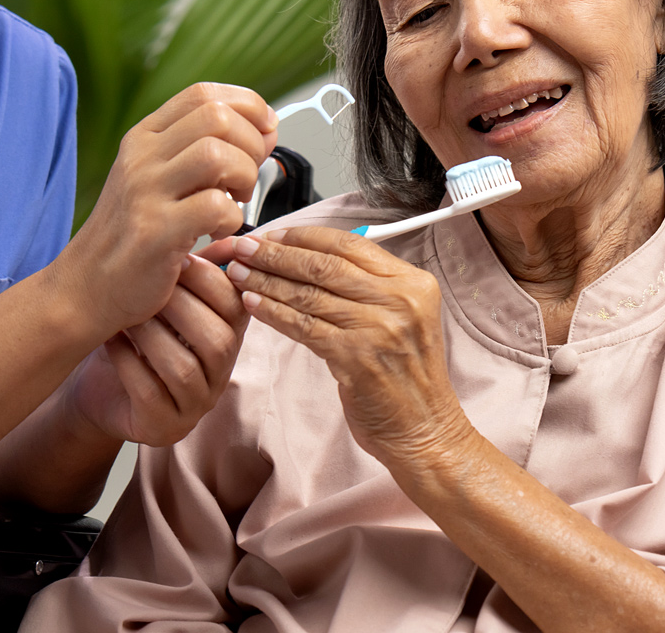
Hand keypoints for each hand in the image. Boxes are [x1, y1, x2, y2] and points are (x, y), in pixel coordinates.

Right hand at [64, 83, 277, 331]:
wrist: (86, 286)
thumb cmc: (134, 234)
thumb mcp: (160, 178)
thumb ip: (207, 150)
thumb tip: (266, 129)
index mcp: (145, 137)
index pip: (203, 94)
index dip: (247, 107)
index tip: (264, 132)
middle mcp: (141, 156)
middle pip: (216, 117)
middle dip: (251, 144)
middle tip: (246, 178)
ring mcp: (145, 192)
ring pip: (217, 155)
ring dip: (244, 178)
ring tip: (235, 201)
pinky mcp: (154, 232)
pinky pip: (214, 207)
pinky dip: (232, 219)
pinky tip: (217, 231)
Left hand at [64, 253, 249, 445]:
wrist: (101, 388)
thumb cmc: (138, 338)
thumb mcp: (167, 300)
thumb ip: (197, 272)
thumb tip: (229, 232)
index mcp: (229, 338)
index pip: (238, 309)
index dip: (210, 281)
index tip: (175, 258)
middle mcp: (220, 375)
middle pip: (218, 341)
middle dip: (179, 307)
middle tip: (147, 285)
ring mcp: (195, 405)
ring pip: (185, 369)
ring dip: (152, 336)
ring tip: (127, 316)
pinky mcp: (165, 428)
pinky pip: (151, 394)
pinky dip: (129, 363)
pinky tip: (112, 343)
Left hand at [220, 227, 473, 467]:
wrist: (426, 430)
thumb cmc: (408, 378)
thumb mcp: (405, 318)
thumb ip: (370, 287)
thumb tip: (313, 259)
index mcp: (413, 282)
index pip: (350, 244)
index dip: (304, 236)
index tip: (273, 234)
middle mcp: (399, 299)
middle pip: (324, 264)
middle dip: (277, 253)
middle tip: (244, 247)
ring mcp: (378, 328)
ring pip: (309, 293)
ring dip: (267, 280)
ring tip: (238, 273)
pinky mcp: (356, 358)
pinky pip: (304, 326)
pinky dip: (274, 312)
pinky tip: (253, 304)